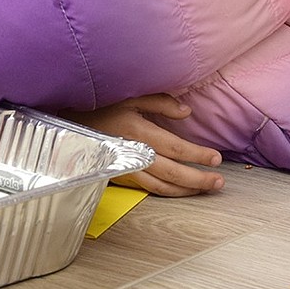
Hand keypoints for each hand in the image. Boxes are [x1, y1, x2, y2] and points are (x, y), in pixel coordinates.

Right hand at [62, 94, 224, 195]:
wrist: (71, 126)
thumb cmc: (102, 107)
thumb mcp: (130, 96)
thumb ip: (160, 102)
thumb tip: (186, 112)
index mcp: (137, 131)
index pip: (175, 148)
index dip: (197, 155)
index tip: (216, 158)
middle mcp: (133, 153)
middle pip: (172, 173)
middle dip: (198, 179)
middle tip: (218, 182)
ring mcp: (126, 169)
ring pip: (161, 187)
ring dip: (186, 190)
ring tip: (205, 188)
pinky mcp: (122, 177)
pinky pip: (149, 189)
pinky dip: (169, 192)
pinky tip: (182, 190)